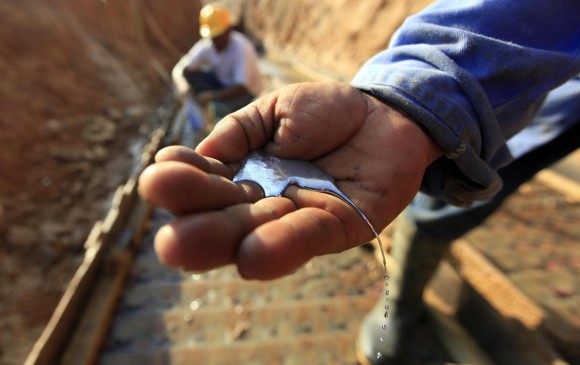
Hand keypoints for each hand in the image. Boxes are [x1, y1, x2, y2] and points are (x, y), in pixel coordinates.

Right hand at [138, 82, 440, 279]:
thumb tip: (202, 156)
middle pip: (223, 222)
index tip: (159, 176)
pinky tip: (251, 257)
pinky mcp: (339, 228)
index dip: (183, 184)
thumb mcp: (273, 110)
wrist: (384, 114)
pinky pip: (309, 238)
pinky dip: (281, 247)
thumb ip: (238, 132)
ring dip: (225, 243)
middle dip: (193, 228)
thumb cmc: (325, 112)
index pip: (206, 186)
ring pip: (257, 236)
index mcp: (243, 176)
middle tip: (166, 239)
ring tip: (185, 248)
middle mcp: (264, 204)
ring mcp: (298, 218)